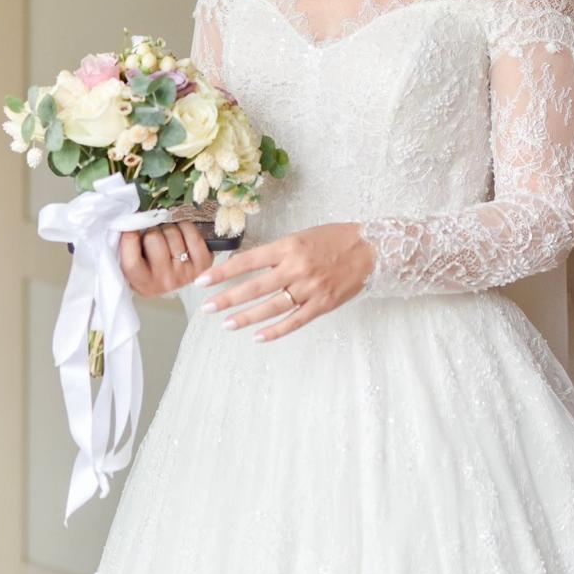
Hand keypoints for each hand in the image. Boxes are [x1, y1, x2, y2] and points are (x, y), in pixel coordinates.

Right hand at [119, 220, 213, 296]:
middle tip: (153, 239)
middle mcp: (165, 281)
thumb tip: (128, 222)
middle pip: (153, 238)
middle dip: (151, 231)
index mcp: (143, 284)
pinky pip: (190, 231)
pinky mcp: (203, 262)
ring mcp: (186, 272)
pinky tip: (181, 235)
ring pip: (171, 231)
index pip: (132, 261)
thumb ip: (127, 248)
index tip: (131, 230)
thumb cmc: (149, 266)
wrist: (175, 278)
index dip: (129, 239)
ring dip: (167, 229)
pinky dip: (184, 226)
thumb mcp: (133, 264)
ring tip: (166, 239)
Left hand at [193, 223, 374, 341]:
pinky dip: (275, 331)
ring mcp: (309, 288)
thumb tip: (248, 265)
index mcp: (288, 246)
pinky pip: (294, 321)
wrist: (371, 249)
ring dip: (247, 317)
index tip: (202, 282)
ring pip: (271, 307)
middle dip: (227, 298)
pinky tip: (259, 336)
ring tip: (228, 324)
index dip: (222, 272)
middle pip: (254, 287)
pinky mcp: (321, 305)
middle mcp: (296, 268)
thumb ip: (277, 252)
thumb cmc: (335, 239)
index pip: (247, 261)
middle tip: (207, 308)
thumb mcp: (302, 236)